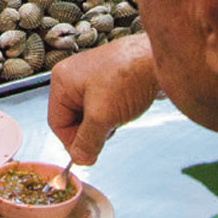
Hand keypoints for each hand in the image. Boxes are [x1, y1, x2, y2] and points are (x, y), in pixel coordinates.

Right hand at [48, 33, 158, 164]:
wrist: (160, 58)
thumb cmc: (130, 75)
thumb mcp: (102, 116)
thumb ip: (87, 142)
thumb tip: (80, 159)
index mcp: (63, 80)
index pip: (57, 123)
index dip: (71, 142)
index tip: (87, 155)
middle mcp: (74, 77)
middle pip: (73, 119)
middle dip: (91, 130)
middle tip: (109, 129)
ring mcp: (93, 78)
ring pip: (90, 114)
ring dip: (104, 122)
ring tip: (120, 113)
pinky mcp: (110, 80)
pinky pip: (104, 106)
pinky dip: (114, 113)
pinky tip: (126, 107)